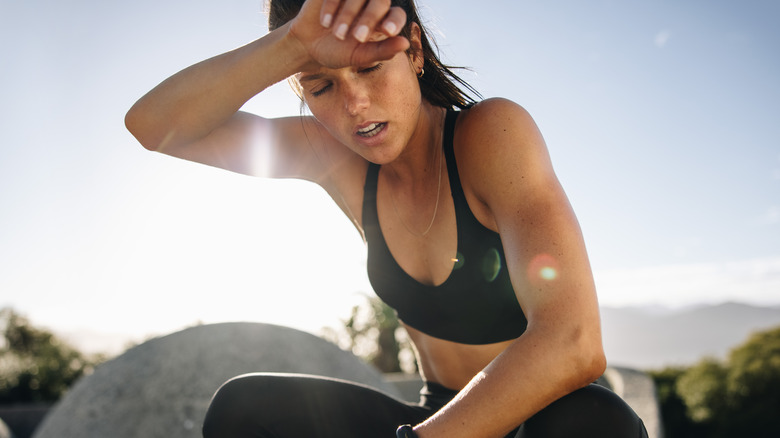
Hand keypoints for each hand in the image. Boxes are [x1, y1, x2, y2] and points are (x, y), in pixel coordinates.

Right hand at [288, 0, 409, 69]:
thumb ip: (383, 51)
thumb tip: (405, 44)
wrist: (308, 46)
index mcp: (382, 20)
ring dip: (349, 15)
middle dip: (370, 19)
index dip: (395, 20)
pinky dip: (332, 6)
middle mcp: (370, 4)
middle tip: (357, 37)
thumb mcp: (360, 56)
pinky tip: (325, 22)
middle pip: (380, 1)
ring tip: (337, 34)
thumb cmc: (338, 52)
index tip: (388, 31)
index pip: (397, 15)